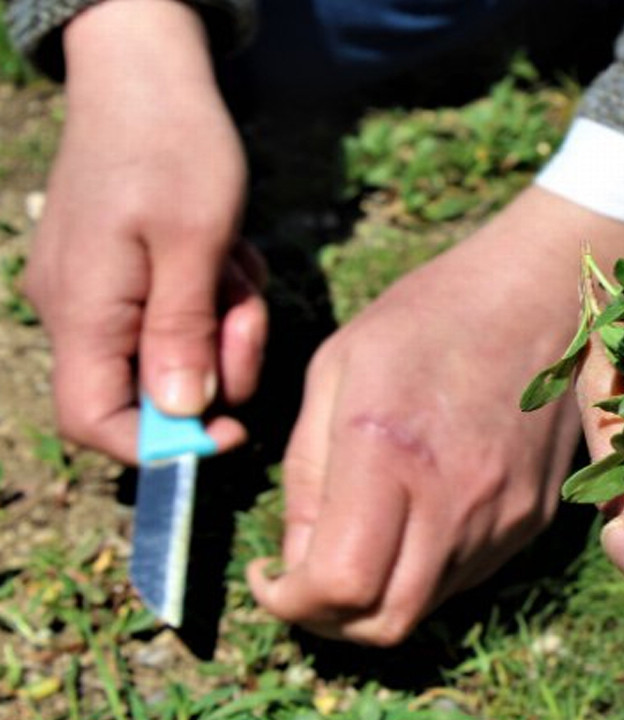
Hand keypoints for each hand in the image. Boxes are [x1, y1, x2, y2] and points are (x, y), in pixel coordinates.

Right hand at [23, 0, 266, 460]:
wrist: (148, 74)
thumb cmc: (173, 148)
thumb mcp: (195, 244)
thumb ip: (184, 332)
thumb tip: (180, 413)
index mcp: (85, 309)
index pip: (93, 420)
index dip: (158, 445)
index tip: (229, 431)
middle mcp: (78, 308)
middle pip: (149, 388)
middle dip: (216, 364)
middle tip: (248, 312)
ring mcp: (99, 290)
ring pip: (174, 350)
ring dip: (224, 323)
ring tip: (237, 266)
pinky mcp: (123, 272)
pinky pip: (176, 312)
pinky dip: (213, 295)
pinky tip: (227, 252)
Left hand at [247, 187, 623, 644]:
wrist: (542, 297)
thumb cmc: (429, 317)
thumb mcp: (335, 370)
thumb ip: (306, 472)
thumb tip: (297, 556)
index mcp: (389, 453)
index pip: (338, 585)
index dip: (289, 601)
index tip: (270, 575)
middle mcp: (453, 500)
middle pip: (383, 623)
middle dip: (329, 620)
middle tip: (305, 582)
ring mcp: (503, 516)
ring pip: (425, 607)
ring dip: (378, 596)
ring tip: (359, 542)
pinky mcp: (533, 519)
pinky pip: (465, 577)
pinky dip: (425, 571)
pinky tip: (412, 518)